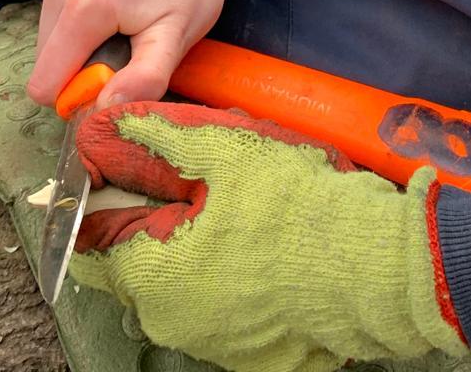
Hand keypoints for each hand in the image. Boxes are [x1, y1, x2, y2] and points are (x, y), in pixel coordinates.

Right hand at [27, 0, 227, 106]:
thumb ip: (145, 78)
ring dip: (78, 38)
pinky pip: (53, 4)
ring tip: (119, 17)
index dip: (77, 92)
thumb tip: (106, 109)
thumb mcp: (179, 34)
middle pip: (46, 59)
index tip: (112, 75)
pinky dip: (76, 10)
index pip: (46, 84)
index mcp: (85, 7)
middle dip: (80, 64)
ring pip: (48, 33)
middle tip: (122, 43)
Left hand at [69, 100, 465, 371]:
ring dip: (189, 236)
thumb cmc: (296, 202)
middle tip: (202, 171)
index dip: (108, 183)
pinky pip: (212, 297)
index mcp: (149, 271)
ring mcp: (206, 337)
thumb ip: (150, 137)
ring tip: (238, 197)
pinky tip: (258, 234)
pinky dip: (221, 265)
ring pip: (173, 275)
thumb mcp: (220, 148)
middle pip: (132, 253)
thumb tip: (99, 124)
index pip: (93, 228)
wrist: (376, 263)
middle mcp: (166, 317)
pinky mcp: (244, 346)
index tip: (138, 155)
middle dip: (152, 209)